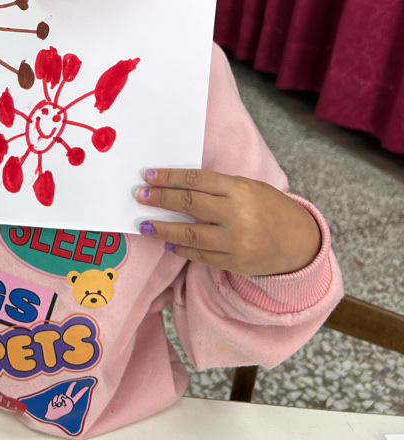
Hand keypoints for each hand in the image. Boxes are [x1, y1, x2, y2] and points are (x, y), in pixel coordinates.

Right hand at [44, 382, 87, 420]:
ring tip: (58, 406)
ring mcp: (61, 399)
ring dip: (59, 401)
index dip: (82, 391)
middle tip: (75, 382)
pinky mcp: (56, 398)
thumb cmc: (60, 413)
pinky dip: (55, 401)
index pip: (78, 396)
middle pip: (69, 391)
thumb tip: (63, 397)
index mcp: (71, 403)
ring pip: (61, 395)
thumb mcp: (66, 407)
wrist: (52, 415)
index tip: (87, 387)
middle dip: (72, 386)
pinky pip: (56, 396)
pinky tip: (54, 405)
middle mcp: (67, 400)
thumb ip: (67, 400)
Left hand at [135, 168, 321, 275]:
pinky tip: (169, 242)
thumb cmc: (270, 208)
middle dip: (160, 199)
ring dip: (163, 229)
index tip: (149, 176)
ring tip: (146, 225)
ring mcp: (235, 242)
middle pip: (189, 204)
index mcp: (240, 189)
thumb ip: (218, 187)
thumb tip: (178, 185)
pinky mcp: (234, 263)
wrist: (299, 242)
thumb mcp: (248, 187)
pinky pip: (201, 255)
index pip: (197, 180)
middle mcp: (237, 215)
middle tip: (140, 196)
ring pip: (190, 234)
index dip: (170, 177)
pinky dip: (182, 248)